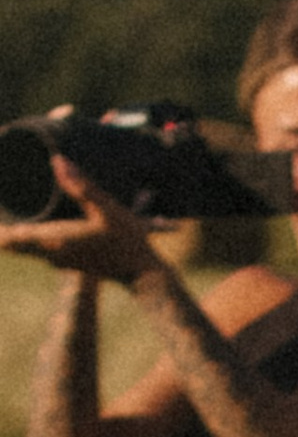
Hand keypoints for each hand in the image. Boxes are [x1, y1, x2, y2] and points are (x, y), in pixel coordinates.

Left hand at [0, 156, 163, 287]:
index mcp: (55, 240)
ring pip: (21, 247)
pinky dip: (25, 236)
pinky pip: (34, 247)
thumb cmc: (129, 244)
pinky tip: (26, 223)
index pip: (10, 237)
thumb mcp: (109, 210)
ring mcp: (57, 259)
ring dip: (10, 233)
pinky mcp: (65, 259)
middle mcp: (50, 253)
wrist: (144, 276)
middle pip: (10, 243)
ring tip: (1, 217)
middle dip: (0, 229)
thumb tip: (57, 160)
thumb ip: (82, 187)